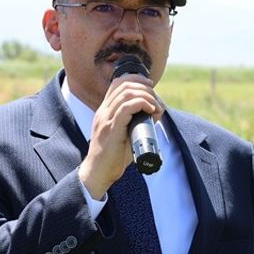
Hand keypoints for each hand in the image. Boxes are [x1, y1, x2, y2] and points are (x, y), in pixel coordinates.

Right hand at [79, 71, 163, 199]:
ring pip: (126, 93)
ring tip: (156, 107)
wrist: (97, 173)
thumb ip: (134, 123)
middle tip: (156, 100)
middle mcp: (103, 111)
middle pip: (124, 85)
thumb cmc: (112, 157)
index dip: (136, 79)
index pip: (117, 83)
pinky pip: (126, 107)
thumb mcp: (124, 135)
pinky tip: (151, 110)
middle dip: (144, 88)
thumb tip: (153, 115)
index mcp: (105, 111)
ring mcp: (106, 119)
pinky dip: (142, 104)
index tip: (150, 86)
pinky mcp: (111, 128)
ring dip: (146, 96)